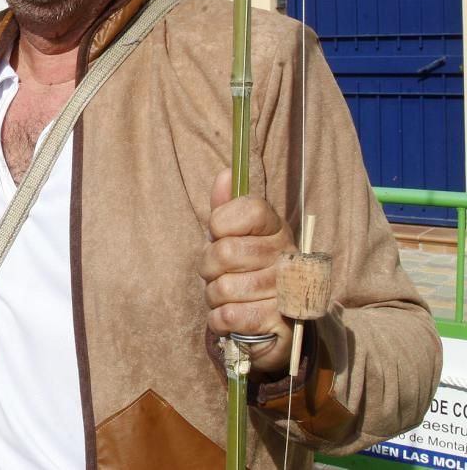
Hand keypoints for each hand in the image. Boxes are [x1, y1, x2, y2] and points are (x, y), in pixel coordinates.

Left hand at [199, 169, 297, 373]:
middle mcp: (289, 258)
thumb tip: (225, 173)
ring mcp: (288, 292)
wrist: (270, 323)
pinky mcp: (281, 324)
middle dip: (208, 266)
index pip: (251, 209)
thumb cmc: (244, 272)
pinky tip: (229, 317)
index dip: (223, 222)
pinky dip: (219, 320)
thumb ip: (225, 207)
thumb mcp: (233, 237)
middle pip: (226, 252)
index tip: (218, 233)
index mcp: (277, 230)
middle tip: (217, 272)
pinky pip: (229, 317)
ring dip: (214, 296)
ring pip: (224, 288)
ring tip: (226, 296)